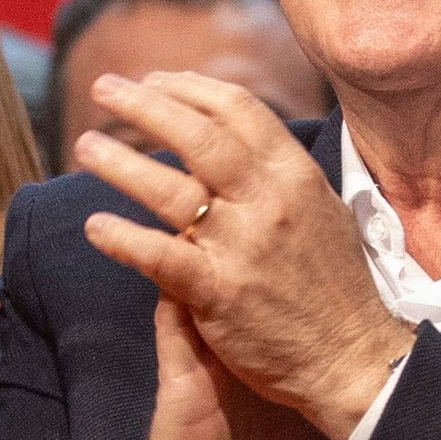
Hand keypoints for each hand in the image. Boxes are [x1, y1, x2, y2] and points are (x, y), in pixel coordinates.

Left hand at [72, 72, 413, 439]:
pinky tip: (95, 227)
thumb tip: (238, 138)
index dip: (188, 87)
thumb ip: (278, 174)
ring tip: (86, 145)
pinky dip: (124, 239)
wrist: (354, 358)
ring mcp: (244, 246)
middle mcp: (269, 201)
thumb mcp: (320, 211)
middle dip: (144, 104)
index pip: (237, 108)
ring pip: (171, 189)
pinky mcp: (221, 292)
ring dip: (120, 162)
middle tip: (105, 89)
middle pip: (197, 134)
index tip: (153, 81)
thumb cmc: (335, 287)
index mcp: (295, 175)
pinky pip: (161, 257)